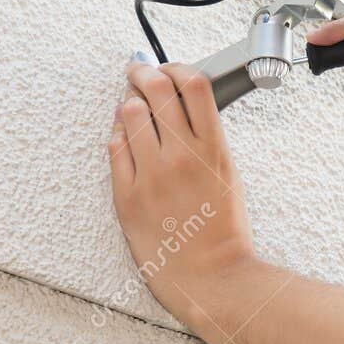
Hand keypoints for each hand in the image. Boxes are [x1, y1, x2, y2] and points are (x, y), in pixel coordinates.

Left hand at [108, 62, 258, 333]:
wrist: (210, 276)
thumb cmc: (223, 231)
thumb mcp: (228, 174)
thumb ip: (206, 140)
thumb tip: (177, 107)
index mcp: (214, 149)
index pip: (193, 84)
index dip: (177, 67)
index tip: (170, 68)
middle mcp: (182, 155)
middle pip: (156, 88)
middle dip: (143, 71)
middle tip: (138, 70)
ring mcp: (152, 173)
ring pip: (130, 112)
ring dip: (130, 101)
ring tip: (132, 103)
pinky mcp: (127, 194)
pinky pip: (115, 147)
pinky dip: (119, 135)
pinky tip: (125, 136)